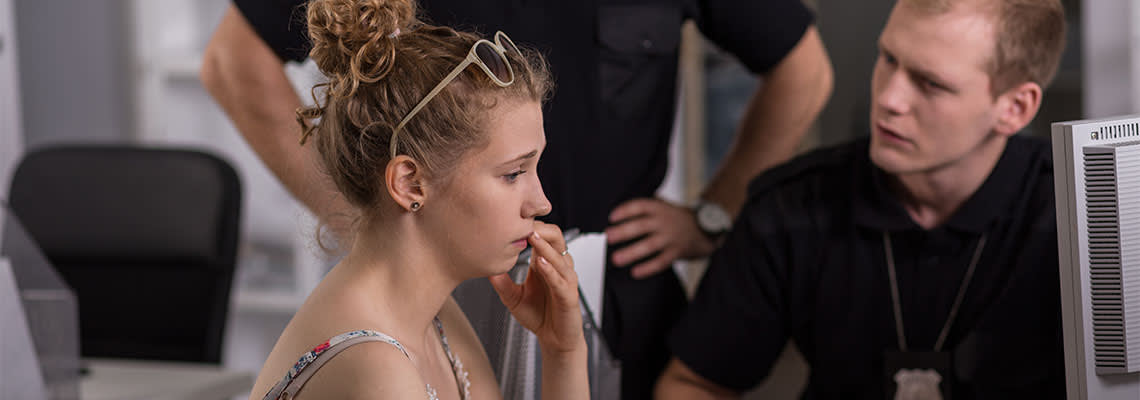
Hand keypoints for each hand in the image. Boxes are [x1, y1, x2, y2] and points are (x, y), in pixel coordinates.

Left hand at [488, 221, 584, 353]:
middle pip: (556, 238)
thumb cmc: (538, 316)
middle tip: (524, 221)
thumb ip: (501, 281)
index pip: (542, 236)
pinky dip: (551, 271)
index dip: (531, 225)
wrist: (554, 340)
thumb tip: (483, 266)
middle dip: (541, 228)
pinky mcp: (569, 296)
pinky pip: (561, 280)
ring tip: (532, 237)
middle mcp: (557, 268)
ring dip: (546, 246)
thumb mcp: (512, 297)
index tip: (514, 216)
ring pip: (560, 257)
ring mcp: (565, 280)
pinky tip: (540, 263)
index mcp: (544, 263)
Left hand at [606, 198, 716, 278]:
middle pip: (641, 225)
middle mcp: (664, 221)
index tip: (611, 217)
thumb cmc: (679, 218)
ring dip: (631, 252)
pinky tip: (635, 272)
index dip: (625, 210)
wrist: (708, 228)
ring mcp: (671, 237)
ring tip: (616, 259)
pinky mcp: (677, 251)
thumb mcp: (665, 206)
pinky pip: (661, 261)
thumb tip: (619, 213)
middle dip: (624, 231)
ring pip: (649, 245)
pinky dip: (648, 268)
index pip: (640, 206)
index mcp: (659, 208)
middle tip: (609, 237)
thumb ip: (647, 208)